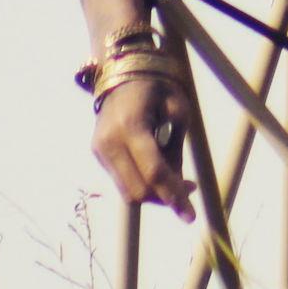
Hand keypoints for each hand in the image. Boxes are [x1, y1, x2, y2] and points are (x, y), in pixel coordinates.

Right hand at [92, 72, 196, 222]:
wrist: (123, 74)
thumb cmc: (158, 87)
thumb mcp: (177, 111)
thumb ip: (175, 149)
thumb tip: (179, 187)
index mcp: (132, 127)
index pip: (153, 172)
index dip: (173, 195)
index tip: (190, 214)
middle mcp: (110, 143)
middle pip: (137, 189)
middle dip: (164, 198)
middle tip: (189, 194)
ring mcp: (99, 150)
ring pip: (127, 190)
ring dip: (154, 194)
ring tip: (180, 185)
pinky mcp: (97, 154)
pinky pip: (121, 180)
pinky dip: (142, 184)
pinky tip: (160, 176)